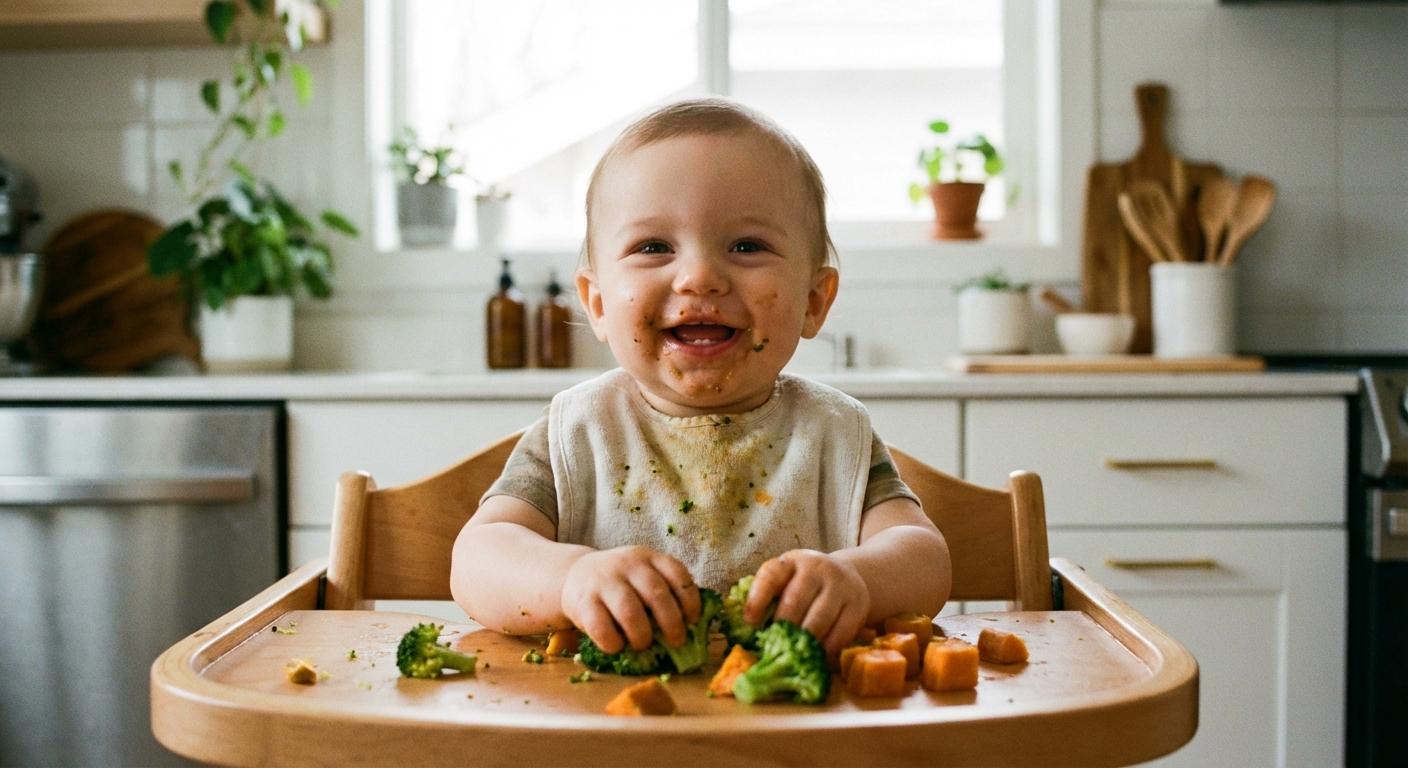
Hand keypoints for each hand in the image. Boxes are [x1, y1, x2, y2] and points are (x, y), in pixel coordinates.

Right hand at [560, 545, 699, 653]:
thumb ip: (664, 592)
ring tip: (643, 644)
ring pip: (630, 612)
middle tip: (676, 641)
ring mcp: (604, 582)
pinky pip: (602, 628)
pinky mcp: (583, 602)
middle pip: (656, 594)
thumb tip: (690, 628)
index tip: (692, 620)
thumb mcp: (642, 576)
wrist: (575, 575)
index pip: (677, 574)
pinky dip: (614, 643)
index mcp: (648, 557)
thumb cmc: (621, 584)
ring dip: (642, 636)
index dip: (690, 599)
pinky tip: (618, 646)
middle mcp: (627, 565)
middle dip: (671, 624)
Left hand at [747, 549, 869, 656]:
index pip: (771, 576)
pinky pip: (841, 632)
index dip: (758, 598)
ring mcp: (839, 586)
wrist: (846, 576)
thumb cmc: (803, 585)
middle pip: (796, 600)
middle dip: (782, 627)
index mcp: (791, 562)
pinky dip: (827, 649)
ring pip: (819, 619)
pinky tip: (817, 658)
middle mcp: (816, 569)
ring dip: (803, 642)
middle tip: (773, 647)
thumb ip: (768, 599)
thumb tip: (747, 632)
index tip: (750, 622)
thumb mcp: (786, 581)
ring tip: (793, 657)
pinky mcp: (857, 605)